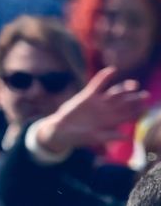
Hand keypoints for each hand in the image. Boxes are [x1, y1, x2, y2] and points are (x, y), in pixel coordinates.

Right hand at [35, 67, 149, 154]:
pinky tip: (112, 70)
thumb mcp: (95, 138)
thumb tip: (127, 137)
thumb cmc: (78, 137)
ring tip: (134, 85)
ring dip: (124, 89)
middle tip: (146, 95)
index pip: (127, 115)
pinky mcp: (87, 96)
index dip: (137, 112)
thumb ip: (109, 136)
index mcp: (111, 122)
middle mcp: (107, 111)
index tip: (146, 108)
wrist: (62, 130)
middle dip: (135, 99)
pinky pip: (97, 84)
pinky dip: (104, 77)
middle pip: (124, 103)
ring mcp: (98, 102)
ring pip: (114, 93)